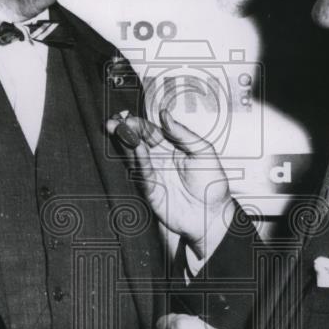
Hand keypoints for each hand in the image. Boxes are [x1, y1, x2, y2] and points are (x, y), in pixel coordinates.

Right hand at [106, 109, 232, 260]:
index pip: (151, 131)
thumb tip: (164, 114)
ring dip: (126, 143)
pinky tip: (136, 148)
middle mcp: (159, 158)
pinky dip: (139, 160)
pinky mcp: (151, 190)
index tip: (128, 116)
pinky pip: (143, 173)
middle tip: (114, 122)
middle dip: (125, 131)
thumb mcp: (203, 151)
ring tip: (119, 130)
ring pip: (135, 156)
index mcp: (171, 146)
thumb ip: (183, 134)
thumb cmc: (212, 182)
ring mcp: (154, 174)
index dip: (139, 124)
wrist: (213, 214)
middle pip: (138, 141)